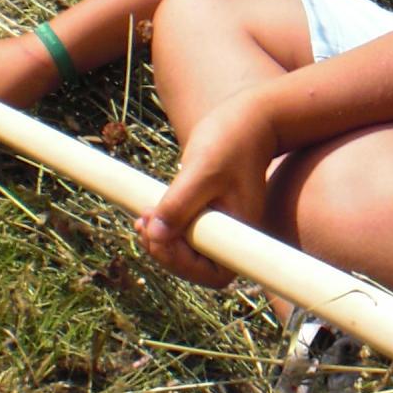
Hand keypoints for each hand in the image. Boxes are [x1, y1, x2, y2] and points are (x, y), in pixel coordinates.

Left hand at [135, 94, 276, 287]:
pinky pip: (185, 232)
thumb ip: (179, 204)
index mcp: (241, 233)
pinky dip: (165, 228)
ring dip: (161, 240)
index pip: (212, 274)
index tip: (159, 236)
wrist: (248, 118)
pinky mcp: (208, 212)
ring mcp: (221, 225)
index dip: (181, 263)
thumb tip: (157, 236)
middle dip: (165, 251)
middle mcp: (233, 235)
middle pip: (196, 267)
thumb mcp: (202, 171)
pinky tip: (148, 213)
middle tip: (143, 223)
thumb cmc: (231, 141)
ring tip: (143, 218)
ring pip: (187, 251)